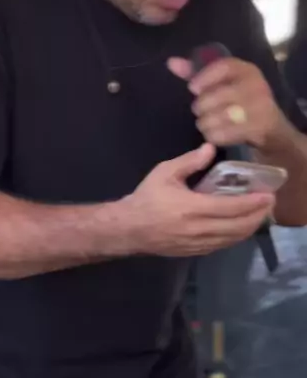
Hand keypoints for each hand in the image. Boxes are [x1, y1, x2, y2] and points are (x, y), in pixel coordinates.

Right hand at [121, 144, 273, 257]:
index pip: (231, 207)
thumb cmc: (147, 197)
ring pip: (233, 239)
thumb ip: (189, 161)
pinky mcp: (196, 251)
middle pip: (238, 227)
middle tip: (269, 203)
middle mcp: (199, 229)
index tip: (267, 194)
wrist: (130, 228)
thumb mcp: (165, 172)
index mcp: (192, 207)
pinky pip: (223, 245)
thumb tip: (211, 148)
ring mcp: (199, 243)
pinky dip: (237, 236)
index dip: (252, 202)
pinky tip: (241, 227)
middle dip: (257, 216)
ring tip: (260, 214)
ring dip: (250, 227)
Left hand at [167, 54, 283, 148]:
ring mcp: (262, 106)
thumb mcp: (220, 83)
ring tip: (203, 124)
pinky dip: (216, 135)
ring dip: (207, 122)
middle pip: (222, 94)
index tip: (192, 88)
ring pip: (225, 115)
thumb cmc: (238, 101)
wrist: (270, 128)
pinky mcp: (262, 127)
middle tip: (197, 111)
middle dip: (203, 105)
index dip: (205, 77)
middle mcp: (257, 85)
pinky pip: (231, 132)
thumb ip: (195, 72)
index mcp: (246, 69)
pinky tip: (212, 135)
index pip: (225, 66)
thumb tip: (171, 62)